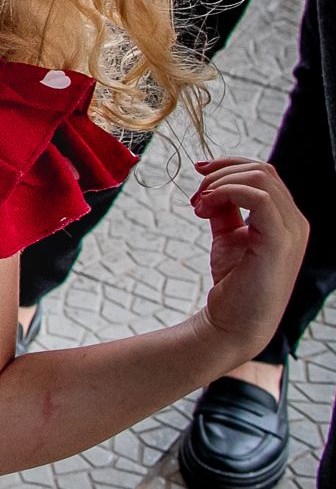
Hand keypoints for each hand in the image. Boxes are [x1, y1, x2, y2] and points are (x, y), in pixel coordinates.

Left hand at [189, 157, 309, 358]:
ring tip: (197, 207)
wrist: (233, 323)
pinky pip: (259, 198)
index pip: (264, 173)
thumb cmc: (233, 283)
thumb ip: (225, 211)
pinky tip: (205, 209)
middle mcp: (294, 221)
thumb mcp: (228, 237)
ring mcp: (291, 231)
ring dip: (219, 183)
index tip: (198, 172)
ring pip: (260, 177)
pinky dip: (226, 193)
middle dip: (221, 173)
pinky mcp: (278, 242)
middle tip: (195, 197)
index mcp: (285, 218)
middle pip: (262, 170)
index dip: (229, 165)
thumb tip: (211, 186)